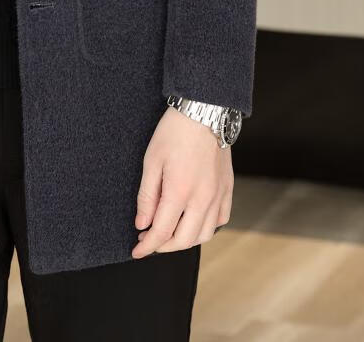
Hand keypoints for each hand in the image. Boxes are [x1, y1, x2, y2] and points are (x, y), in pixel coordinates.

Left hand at [131, 104, 232, 257]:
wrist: (204, 112)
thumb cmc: (174, 133)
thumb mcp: (151, 161)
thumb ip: (147, 196)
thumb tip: (142, 224)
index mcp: (180, 192)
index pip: (161, 232)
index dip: (147, 246)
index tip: (136, 251)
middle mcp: (202, 199)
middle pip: (183, 240)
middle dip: (163, 246)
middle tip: (148, 240)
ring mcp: (218, 195)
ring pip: (204, 234)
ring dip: (184, 240)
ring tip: (168, 232)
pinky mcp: (227, 189)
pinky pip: (220, 220)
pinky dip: (205, 228)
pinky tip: (193, 221)